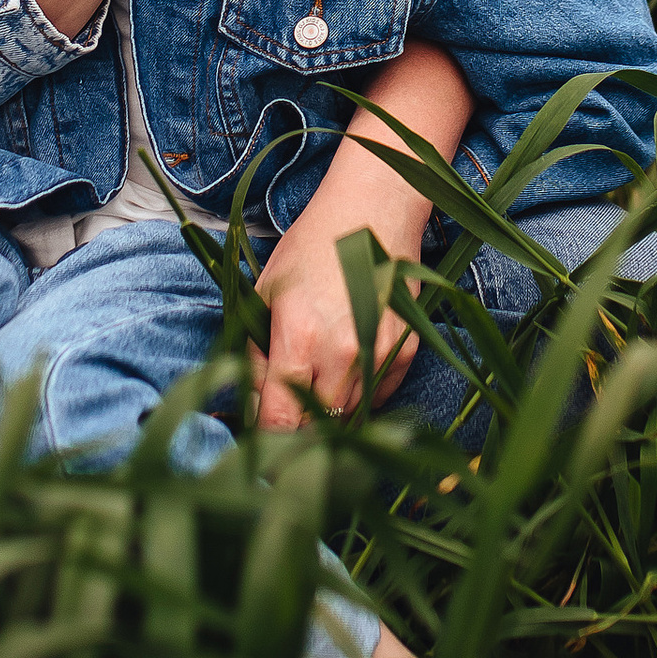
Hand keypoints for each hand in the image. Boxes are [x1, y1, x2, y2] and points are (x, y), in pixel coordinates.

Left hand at [253, 216, 418, 432]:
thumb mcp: (266, 296)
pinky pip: (378, 399)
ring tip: (317, 379)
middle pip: (317, 426)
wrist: (372, 214)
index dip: (267, 440)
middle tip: (286, 411)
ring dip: (329, 412)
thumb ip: (255, 357)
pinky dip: (360, 396)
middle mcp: (343, 351)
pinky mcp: (406, 351)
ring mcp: (379, 353)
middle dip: (297, 428)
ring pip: (349, 417)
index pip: (281, 420)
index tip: (260, 443)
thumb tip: (250, 412)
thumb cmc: (311, 250)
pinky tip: (346, 367)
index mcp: (299, 336)